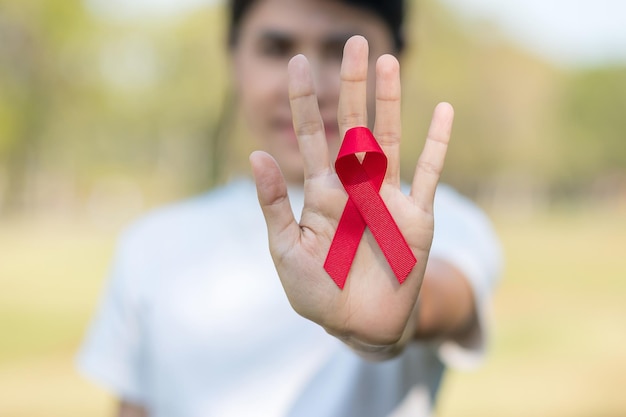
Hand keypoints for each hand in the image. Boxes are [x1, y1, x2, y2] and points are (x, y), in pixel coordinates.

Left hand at [249, 36, 453, 356]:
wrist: (360, 326)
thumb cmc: (317, 292)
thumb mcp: (286, 251)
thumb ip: (273, 205)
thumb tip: (255, 155)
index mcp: (321, 193)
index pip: (312, 137)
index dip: (305, 101)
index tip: (298, 63)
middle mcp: (355, 187)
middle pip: (354, 126)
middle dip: (352, 86)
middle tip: (354, 43)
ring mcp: (387, 199)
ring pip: (390, 140)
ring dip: (389, 103)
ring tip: (387, 62)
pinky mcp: (417, 218)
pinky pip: (429, 175)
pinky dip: (437, 145)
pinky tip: (443, 110)